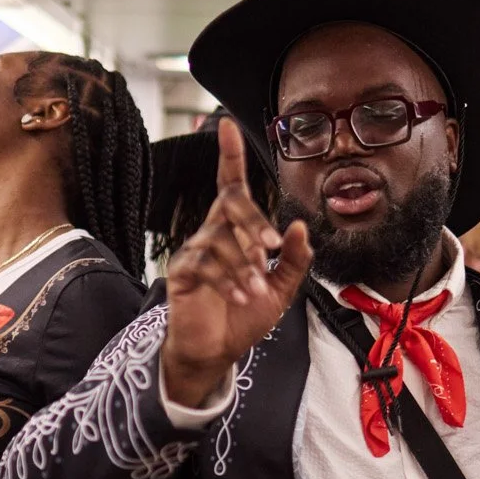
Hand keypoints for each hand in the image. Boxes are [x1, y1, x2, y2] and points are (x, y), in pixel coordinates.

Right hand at [161, 120, 312, 407]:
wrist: (217, 353)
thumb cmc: (243, 317)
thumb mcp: (280, 290)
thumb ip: (293, 260)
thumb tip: (298, 227)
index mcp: (234, 231)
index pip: (230, 186)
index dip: (229, 156)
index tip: (226, 125)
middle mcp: (211, 233)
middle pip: (229, 204)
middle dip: (254, 223)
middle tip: (271, 248)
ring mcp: (193, 252)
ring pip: (219, 238)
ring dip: (243, 264)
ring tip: (255, 290)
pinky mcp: (182, 273)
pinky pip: (204, 264)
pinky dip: (226, 278)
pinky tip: (238, 295)